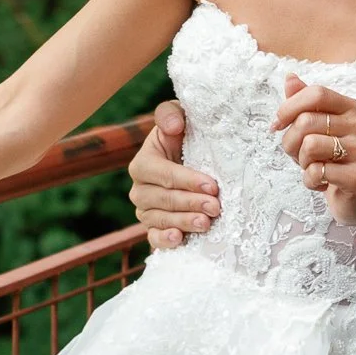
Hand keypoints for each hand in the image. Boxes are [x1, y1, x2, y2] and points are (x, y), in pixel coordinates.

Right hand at [126, 102, 217, 251]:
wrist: (190, 161)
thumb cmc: (185, 138)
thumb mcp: (178, 119)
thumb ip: (171, 114)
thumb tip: (174, 125)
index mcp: (143, 164)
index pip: (164, 175)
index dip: (188, 180)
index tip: (212, 185)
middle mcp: (140, 190)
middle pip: (164, 200)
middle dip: (191, 203)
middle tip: (215, 207)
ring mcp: (145, 212)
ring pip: (161, 220)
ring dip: (184, 222)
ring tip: (206, 223)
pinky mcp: (153, 229)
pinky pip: (154, 238)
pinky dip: (164, 240)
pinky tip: (179, 239)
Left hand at [275, 77, 355, 224]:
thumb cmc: (334, 158)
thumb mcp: (318, 128)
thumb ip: (305, 102)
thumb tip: (290, 78)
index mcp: (352, 108)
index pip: (316, 94)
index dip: (289, 107)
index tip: (277, 125)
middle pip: (306, 121)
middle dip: (290, 142)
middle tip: (298, 155)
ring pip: (309, 146)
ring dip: (302, 162)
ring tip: (314, 167)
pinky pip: (317, 172)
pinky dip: (310, 181)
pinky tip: (323, 182)